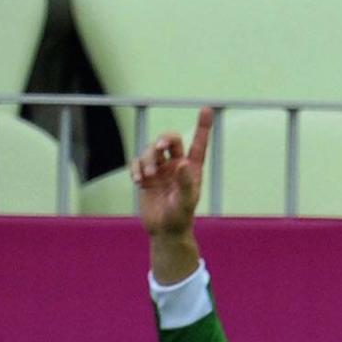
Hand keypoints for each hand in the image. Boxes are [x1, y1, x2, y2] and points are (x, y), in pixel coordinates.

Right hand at [133, 107, 211, 238]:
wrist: (164, 231)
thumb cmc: (180, 217)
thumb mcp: (186, 201)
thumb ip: (186, 182)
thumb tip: (183, 163)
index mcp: (191, 168)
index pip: (198, 143)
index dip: (203, 126)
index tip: (206, 109)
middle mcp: (176, 165)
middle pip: (170, 140)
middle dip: (164, 139)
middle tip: (161, 147)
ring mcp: (160, 170)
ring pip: (151, 150)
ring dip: (147, 159)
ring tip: (147, 176)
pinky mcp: (146, 177)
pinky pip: (137, 163)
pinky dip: (135, 167)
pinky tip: (137, 180)